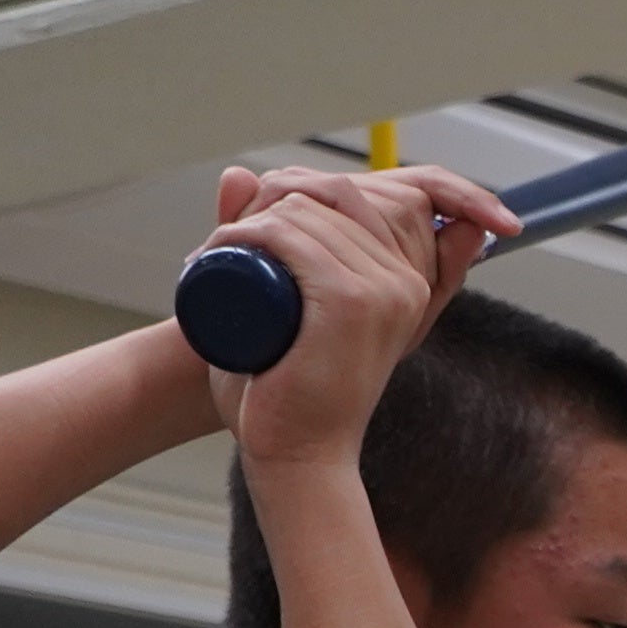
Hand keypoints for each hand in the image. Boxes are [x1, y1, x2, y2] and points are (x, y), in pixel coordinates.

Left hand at [198, 161, 513, 461]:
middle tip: (230, 240)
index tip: (258, 220)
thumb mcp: (303, 312)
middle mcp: (407, 280)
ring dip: (249, 218)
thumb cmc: (292, 390)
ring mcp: (385, 289)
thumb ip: (281, 247)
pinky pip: (293, 237)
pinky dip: (247, 232)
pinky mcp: (354, 301)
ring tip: (216, 255)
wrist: (296, 454)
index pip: (374, 190)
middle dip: (274, 196)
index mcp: (410, 281)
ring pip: (307, 211)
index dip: (308, 183)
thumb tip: (241, 173)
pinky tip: (221, 247)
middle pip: (335, 191)